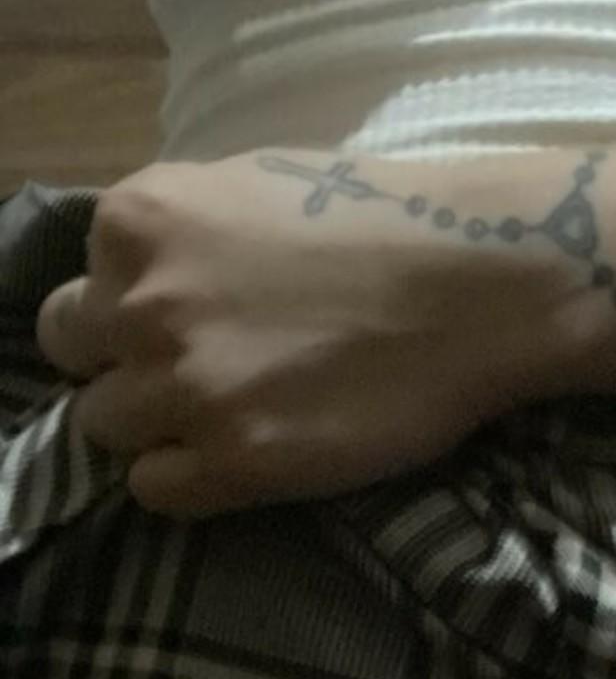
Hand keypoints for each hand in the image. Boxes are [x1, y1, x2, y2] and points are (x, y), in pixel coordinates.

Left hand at [35, 148, 575, 519]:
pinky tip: (241, 457)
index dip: (126, 309)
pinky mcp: (235, 460)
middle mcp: (142, 303)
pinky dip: (186, 480)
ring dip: (154, 427)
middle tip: (191, 374)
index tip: (180, 321)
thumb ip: (179, 238)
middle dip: (121, 365)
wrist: (476, 282)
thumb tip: (143, 284)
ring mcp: (184, 387)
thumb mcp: (248, 189)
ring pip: (104, 429)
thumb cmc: (380, 221)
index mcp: (138, 220)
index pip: (82, 284)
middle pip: (75, 358)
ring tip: (227, 418)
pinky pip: (154, 489)